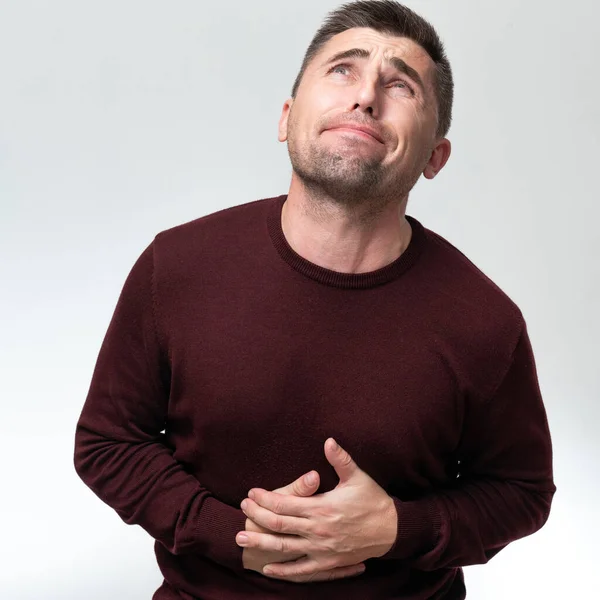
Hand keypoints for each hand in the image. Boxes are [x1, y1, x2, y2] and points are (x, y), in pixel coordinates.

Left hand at [238, 438, 397, 579]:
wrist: (391, 530)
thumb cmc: (373, 500)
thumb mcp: (357, 477)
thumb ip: (340, 459)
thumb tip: (328, 440)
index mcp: (322, 507)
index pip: (285, 503)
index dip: (266, 498)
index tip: (252, 493)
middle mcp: (318, 530)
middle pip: (279, 524)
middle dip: (257, 516)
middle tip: (242, 509)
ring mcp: (321, 549)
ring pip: (284, 547)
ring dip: (261, 543)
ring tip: (241, 539)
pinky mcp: (328, 563)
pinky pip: (301, 570)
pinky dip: (283, 570)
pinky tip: (268, 568)